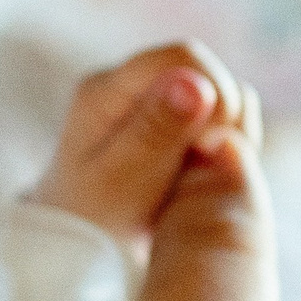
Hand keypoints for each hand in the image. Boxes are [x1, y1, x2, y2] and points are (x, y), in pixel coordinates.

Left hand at [29, 40, 259, 244]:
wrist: (74, 243)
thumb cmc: (91, 218)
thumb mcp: (122, 181)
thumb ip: (156, 132)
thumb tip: (196, 83)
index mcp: (106, 89)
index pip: (183, 57)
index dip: (214, 94)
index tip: (213, 146)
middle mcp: (127, 83)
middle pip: (205, 72)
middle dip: (223, 117)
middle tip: (209, 168)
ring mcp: (149, 99)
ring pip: (217, 95)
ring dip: (226, 134)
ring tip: (201, 179)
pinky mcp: (167, 119)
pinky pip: (217, 118)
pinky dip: (222, 146)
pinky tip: (203, 178)